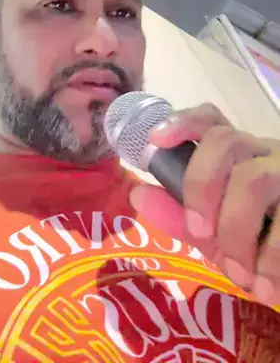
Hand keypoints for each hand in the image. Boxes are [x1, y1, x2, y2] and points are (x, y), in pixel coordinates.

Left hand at [129, 103, 279, 305]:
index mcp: (235, 156)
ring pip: (253, 178)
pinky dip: (271, 257)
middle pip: (225, 141)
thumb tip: (138, 194)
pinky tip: (265, 285)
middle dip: (201, 185)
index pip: (210, 120)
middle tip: (200, 233)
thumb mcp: (215, 237)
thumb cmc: (257, 248)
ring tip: (240, 274)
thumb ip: (179, 217)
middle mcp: (263, 153)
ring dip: (236, 229)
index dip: (182, 122)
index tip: (156, 140)